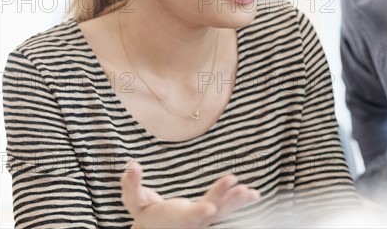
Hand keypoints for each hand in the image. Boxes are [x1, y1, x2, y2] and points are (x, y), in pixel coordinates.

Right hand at [121, 161, 259, 227]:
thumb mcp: (134, 201)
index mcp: (176, 220)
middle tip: (241, 189)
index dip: (199, 214)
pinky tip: (254, 194)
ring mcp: (203, 219)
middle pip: (212, 212)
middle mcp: (193, 222)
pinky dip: (240, 201)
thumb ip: (132, 184)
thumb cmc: (145, 215)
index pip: (190, 216)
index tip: (210, 209)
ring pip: (223, 211)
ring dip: (237, 201)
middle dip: (226, 200)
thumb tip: (132, 164)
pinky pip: (226, 208)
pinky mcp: (210, 215)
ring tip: (252, 192)